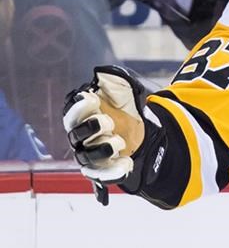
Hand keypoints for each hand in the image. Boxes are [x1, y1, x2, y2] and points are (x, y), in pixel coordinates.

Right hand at [63, 66, 148, 188]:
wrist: (139, 131)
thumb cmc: (122, 108)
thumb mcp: (122, 91)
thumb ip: (113, 81)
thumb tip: (101, 73)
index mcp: (81, 117)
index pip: (71, 114)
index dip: (79, 108)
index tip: (92, 99)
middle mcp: (80, 137)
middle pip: (76, 136)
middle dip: (90, 128)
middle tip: (108, 121)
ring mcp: (89, 155)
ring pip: (88, 156)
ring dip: (103, 149)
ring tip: (120, 142)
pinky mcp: (101, 170)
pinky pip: (102, 175)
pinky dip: (113, 171)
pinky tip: (127, 163)